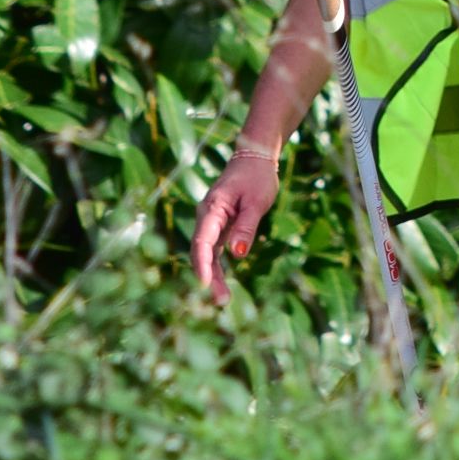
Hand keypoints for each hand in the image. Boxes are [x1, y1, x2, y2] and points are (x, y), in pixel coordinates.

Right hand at [190, 148, 281, 300]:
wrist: (255, 158)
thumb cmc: (256, 178)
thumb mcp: (256, 202)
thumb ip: (246, 227)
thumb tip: (238, 254)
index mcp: (212, 208)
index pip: (202, 240)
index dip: (202, 263)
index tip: (205, 284)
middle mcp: (207, 216)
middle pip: (202, 251)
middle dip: (209, 277)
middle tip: (221, 301)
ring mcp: (211, 222)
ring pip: (207, 253)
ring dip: (214, 276)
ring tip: (223, 299)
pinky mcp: (219, 227)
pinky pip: (214, 250)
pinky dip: (217, 267)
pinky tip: (222, 285)